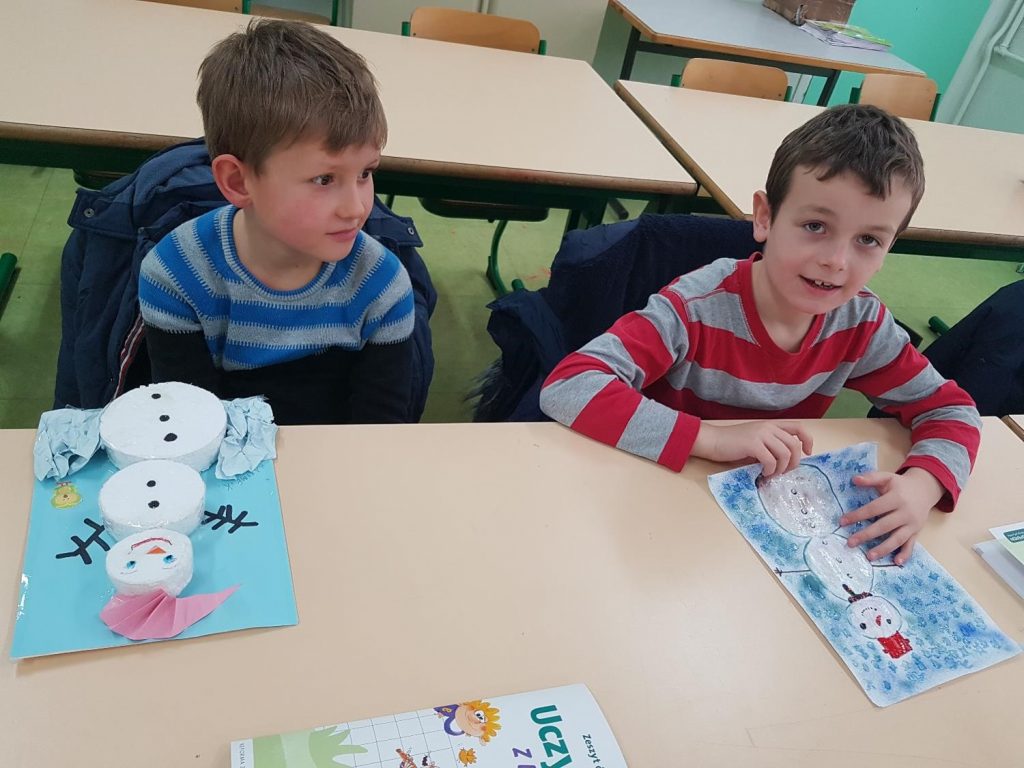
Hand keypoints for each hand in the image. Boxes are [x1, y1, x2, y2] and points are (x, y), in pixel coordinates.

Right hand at [692, 421, 812, 476]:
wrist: (713, 441)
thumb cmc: (732, 444)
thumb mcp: (756, 441)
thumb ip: (772, 446)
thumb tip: (786, 461)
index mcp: (771, 425)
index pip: (798, 428)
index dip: (807, 440)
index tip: (807, 453)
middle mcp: (768, 427)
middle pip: (794, 445)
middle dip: (794, 462)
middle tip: (784, 472)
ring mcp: (761, 434)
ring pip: (785, 454)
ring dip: (781, 468)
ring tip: (771, 474)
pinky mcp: (752, 444)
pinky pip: (771, 460)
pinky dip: (770, 470)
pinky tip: (763, 473)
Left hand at [840, 467, 944, 564]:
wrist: (925, 490)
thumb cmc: (900, 485)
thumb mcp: (887, 477)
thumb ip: (871, 478)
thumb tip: (854, 479)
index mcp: (896, 498)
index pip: (874, 508)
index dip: (858, 515)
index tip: (842, 522)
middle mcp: (905, 513)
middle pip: (884, 526)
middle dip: (867, 535)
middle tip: (850, 543)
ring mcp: (912, 524)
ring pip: (897, 539)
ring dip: (884, 549)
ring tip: (869, 556)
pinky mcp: (916, 532)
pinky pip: (911, 545)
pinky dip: (905, 554)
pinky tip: (896, 562)